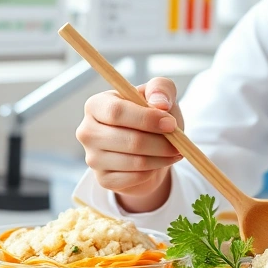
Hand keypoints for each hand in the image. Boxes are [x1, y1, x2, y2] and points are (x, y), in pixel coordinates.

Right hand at [76, 77, 184, 211]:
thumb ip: (161, 88)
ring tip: (175, 151)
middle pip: (129, 140)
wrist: (149, 147)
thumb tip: (160, 103)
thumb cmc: (151, 116)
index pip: (117, 112)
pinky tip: (160, 162)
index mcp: (96, 105)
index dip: (147, 119)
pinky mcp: (103, 179)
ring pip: (135, 162)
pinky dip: (154, 171)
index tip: (171, 124)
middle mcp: (87, 131)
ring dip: (162, 158)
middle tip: (179, 143)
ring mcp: (92, 157)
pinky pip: (135, 178)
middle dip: (161, 143)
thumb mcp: (160, 95)